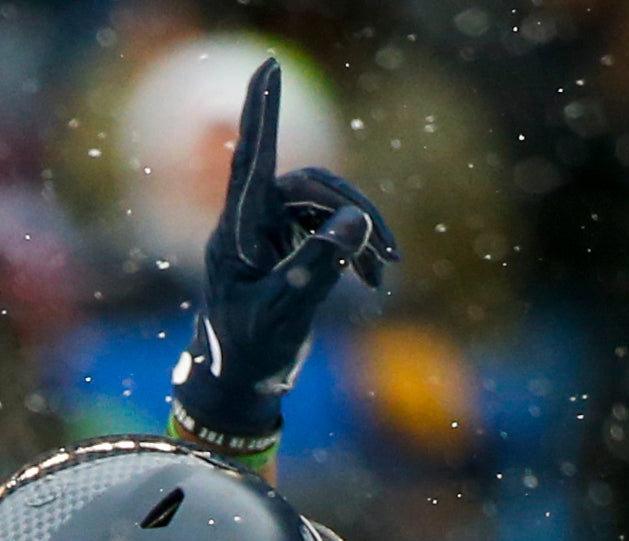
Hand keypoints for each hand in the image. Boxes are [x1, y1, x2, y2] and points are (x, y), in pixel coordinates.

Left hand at [168, 56, 397, 456]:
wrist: (239, 386)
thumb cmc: (250, 351)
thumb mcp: (286, 312)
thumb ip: (318, 266)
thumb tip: (357, 221)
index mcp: (238, 229)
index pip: (253, 157)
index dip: (263, 109)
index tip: (270, 65)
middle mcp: (253, 221)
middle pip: (312, 185)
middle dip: (356, 210)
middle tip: (390, 251)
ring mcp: (272, 232)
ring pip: (328, 207)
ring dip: (362, 234)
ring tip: (387, 272)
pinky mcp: (289, 247)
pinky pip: (332, 230)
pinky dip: (357, 250)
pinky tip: (376, 280)